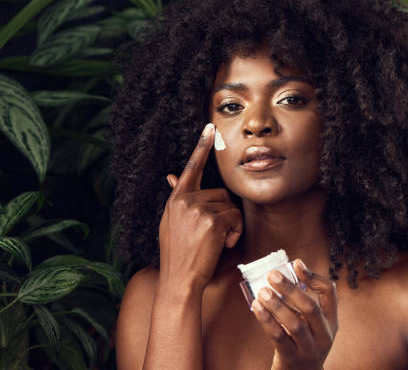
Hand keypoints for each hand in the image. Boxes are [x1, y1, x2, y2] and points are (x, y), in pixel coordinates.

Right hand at [158, 123, 242, 290]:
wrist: (178, 280)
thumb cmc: (178, 255)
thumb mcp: (172, 224)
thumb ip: (178, 200)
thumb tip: (171, 176)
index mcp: (176, 199)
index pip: (191, 168)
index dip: (201, 147)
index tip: (210, 128)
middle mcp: (186, 200)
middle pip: (221, 193)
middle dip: (224, 214)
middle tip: (212, 235)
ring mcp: (198, 209)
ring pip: (231, 206)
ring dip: (230, 225)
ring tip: (215, 242)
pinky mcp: (212, 220)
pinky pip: (236, 218)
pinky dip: (235, 232)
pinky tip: (222, 245)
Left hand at [251, 259, 337, 369]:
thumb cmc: (302, 342)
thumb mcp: (311, 324)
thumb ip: (301, 303)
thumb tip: (282, 274)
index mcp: (331, 321)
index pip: (330, 293)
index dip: (314, 277)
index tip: (296, 263)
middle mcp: (324, 335)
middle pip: (311, 307)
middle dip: (291, 289)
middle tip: (272, 275)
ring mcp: (309, 349)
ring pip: (295, 323)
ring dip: (277, 304)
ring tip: (262, 291)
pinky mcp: (292, 358)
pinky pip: (279, 337)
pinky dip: (267, 320)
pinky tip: (256, 307)